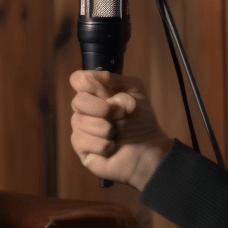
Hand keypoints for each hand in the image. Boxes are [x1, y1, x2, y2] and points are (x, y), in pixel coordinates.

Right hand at [70, 70, 173, 189]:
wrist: (150, 150)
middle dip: (103, 109)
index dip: (87, 83)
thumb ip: (113, 79)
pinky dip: (103, 144)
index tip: (105, 92)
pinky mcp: (82, 149)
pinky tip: (112, 147)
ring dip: (106, 129)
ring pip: (81, 123)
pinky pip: (83, 141)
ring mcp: (81, 129)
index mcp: (96, 93)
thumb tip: (89, 76)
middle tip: (120, 115)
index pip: (77, 80)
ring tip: (118, 134)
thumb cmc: (142, 120)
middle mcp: (85, 110)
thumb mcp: (134, 90)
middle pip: (78, 101)